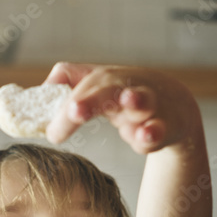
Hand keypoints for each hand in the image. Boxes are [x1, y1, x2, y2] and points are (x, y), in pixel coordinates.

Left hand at [43, 62, 202, 153]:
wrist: (176, 105)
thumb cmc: (128, 95)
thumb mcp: (99, 87)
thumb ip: (69, 83)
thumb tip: (40, 90)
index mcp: (104, 80)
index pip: (79, 87)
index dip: (63, 109)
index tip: (52, 134)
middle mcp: (125, 87)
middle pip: (106, 88)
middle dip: (90, 100)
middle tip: (74, 111)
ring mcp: (149, 105)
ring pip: (142, 100)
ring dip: (135, 101)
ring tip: (127, 103)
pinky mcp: (166, 125)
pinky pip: (158, 130)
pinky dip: (152, 133)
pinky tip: (146, 136)